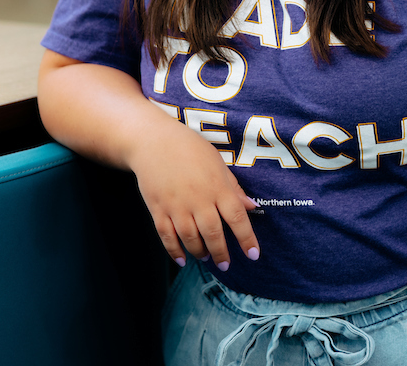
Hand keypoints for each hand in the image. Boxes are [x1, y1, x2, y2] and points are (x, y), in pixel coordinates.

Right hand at [128, 114, 258, 271]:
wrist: (153, 141)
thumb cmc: (190, 149)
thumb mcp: (217, 163)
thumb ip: (233, 187)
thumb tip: (251, 206)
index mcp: (217, 187)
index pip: (237, 218)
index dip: (247, 239)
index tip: (253, 255)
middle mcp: (198, 199)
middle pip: (213, 233)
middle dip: (221, 253)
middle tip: (226, 264)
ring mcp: (176, 206)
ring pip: (190, 238)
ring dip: (200, 252)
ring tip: (206, 257)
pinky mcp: (158, 209)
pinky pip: (167, 236)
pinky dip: (175, 251)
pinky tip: (182, 260)